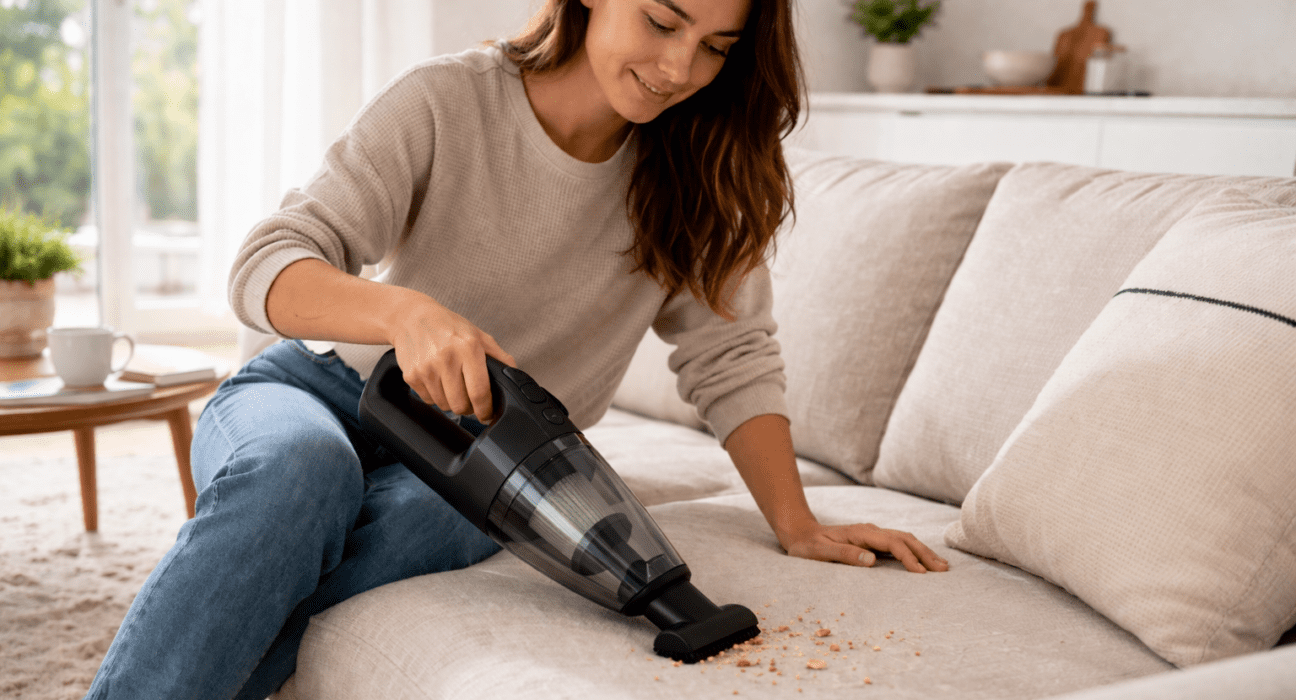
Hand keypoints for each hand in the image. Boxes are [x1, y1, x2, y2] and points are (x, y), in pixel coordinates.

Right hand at [390, 295, 514, 423]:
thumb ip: (500, 357)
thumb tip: (515, 377)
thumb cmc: (448, 326)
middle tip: (470, 400)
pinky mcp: (411, 376)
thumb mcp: (479, 336)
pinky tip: (438, 381)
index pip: (480, 392)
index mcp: (468, 348)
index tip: (487, 414)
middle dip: (469, 408)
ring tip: (453, 386)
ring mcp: (427, 368)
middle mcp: (446, 358)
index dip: (485, 410)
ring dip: (452, 402)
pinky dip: (436, 396)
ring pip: (444, 406)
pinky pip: (429, 400)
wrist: (411, 317)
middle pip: (461, 405)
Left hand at [781, 521, 949, 572]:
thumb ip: (844, 554)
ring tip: (941, 566)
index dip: (908, 557)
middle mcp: (870, 531)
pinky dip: (914, 551)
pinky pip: (898, 544)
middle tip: (943, 570)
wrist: (800, 533)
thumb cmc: (807, 546)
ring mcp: (872, 534)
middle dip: (925, 553)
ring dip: (923, 551)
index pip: (892, 543)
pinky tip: (922, 561)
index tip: (921, 573)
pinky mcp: (872, 540)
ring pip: (904, 539)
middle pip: (904, 538)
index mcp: (860, 533)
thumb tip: (872, 560)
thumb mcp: (819, 552)